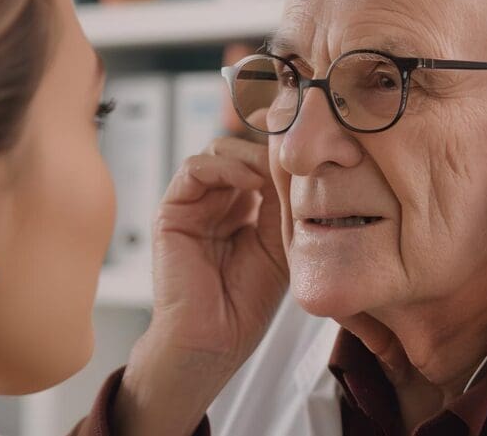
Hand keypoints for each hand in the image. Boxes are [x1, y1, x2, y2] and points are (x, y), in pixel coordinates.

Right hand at [116, 137, 286, 434]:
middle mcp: (218, 201)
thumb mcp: (282, 244)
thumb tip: (298, 159)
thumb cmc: (247, 304)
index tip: (313, 144)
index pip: (261, 161)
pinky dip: (225, 166)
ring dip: (251, 154)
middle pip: (242, 148)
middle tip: (296, 151)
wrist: (213, 342)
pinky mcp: (172, 210)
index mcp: (244, 208)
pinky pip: (195, 168)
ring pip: (219, 150)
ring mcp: (194, 204)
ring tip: (276, 173)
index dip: (282, 150)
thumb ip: (285, 202)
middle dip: (269, 145)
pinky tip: (252, 182)